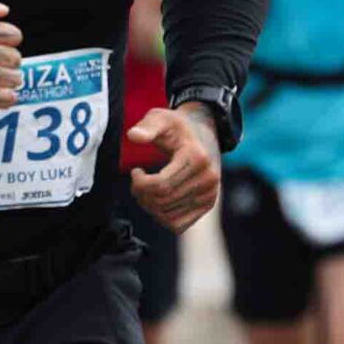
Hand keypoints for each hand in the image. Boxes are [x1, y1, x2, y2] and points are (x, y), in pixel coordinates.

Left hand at [126, 104, 220, 233]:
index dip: (140, 183)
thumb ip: (147, 126)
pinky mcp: (208, 204)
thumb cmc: (177, 127)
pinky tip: (158, 200)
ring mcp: (210, 194)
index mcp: (197, 157)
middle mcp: (208, 178)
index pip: (161, 184)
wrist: (204, 134)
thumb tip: (133, 136)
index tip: (135, 171)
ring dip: (149, 206)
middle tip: (137, 181)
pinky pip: (178, 225)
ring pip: (168, 216)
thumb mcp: (161, 118)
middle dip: (141, 194)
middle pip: (163, 201)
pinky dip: (161, 217)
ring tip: (147, 188)